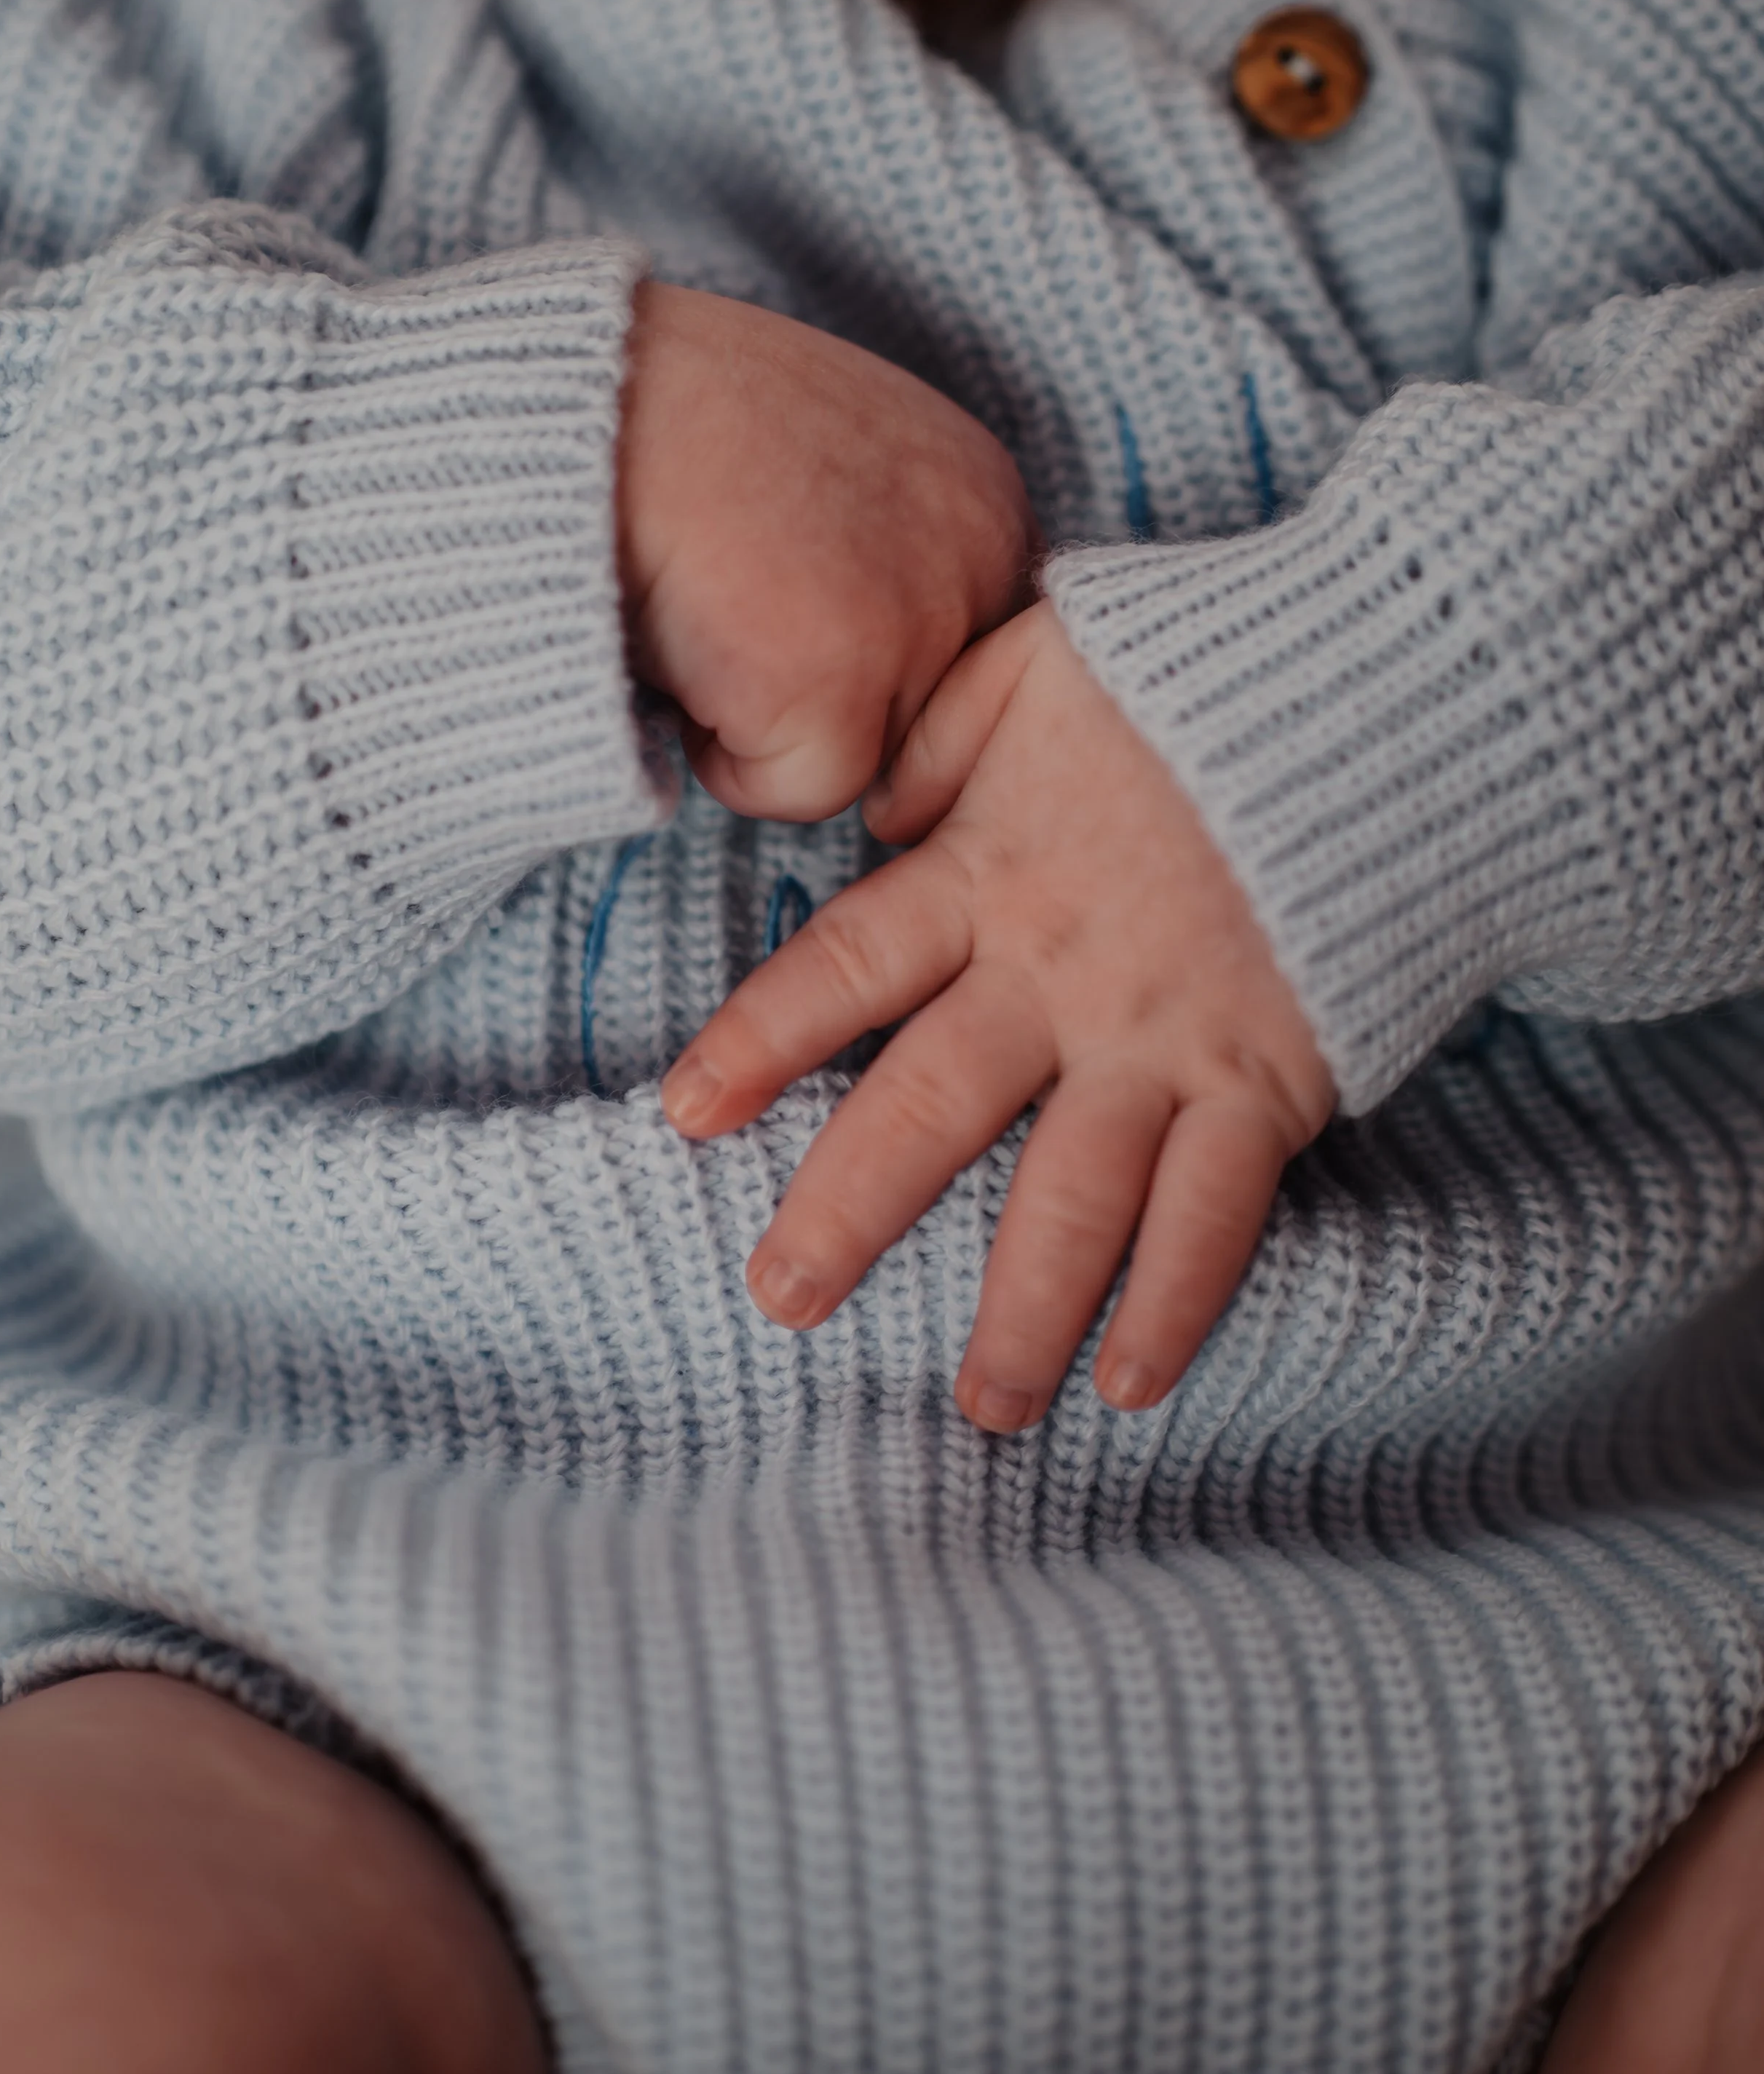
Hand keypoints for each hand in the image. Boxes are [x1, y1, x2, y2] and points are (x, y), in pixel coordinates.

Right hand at [617, 284, 1038, 822]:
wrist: (586, 402)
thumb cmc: (679, 420)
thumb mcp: (833, 456)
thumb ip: (889, 547)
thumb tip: (885, 665)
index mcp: (987, 500)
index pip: (968, 654)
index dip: (869, 655)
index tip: (797, 611)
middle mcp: (979, 562)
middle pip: (919, 723)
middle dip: (826, 697)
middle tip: (739, 612)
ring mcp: (916, 628)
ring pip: (856, 765)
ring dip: (769, 721)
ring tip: (704, 616)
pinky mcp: (836, 691)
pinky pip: (788, 793)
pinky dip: (718, 754)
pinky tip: (682, 652)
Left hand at [661, 603, 1335, 1430]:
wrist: (1388, 694)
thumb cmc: (1196, 677)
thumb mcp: (1036, 666)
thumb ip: (937, 738)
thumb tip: (877, 815)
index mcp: (988, 873)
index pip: (846, 969)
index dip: (760, 1043)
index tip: (686, 1118)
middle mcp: (1059, 975)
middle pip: (931, 1112)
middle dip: (849, 1214)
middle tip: (782, 1302)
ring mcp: (1165, 1039)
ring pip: (1073, 1200)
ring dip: (1020, 1313)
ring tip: (979, 1408)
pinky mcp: (1269, 1078)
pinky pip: (1214, 1214)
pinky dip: (1174, 1304)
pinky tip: (1130, 1384)